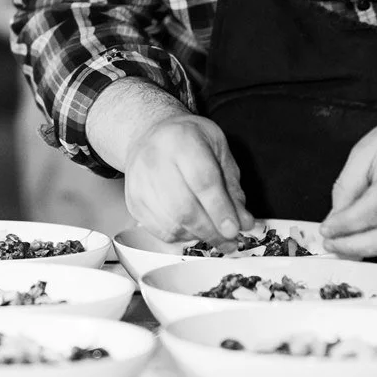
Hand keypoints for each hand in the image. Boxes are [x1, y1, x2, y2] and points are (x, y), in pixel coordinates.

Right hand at [123, 114, 249, 245]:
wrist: (149, 134)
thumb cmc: (187, 140)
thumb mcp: (218, 149)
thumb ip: (232, 186)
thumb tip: (243, 221)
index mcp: (181, 140)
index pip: (202, 181)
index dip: (220, 209)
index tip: (235, 229)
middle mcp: (155, 160)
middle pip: (184, 208)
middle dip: (211, 231)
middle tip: (230, 241)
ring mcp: (140, 183)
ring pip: (171, 223)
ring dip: (198, 236)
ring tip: (215, 236)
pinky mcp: (133, 202)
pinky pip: (160, 230)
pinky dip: (182, 236)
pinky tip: (194, 230)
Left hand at [323, 108, 376, 258]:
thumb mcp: (368, 147)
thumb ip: (348, 184)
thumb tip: (335, 217)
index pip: (372, 212)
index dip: (345, 226)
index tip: (326, 231)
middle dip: (353, 247)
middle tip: (332, 244)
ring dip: (368, 251)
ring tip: (346, 244)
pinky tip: (371, 237)